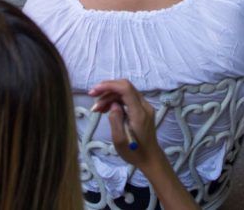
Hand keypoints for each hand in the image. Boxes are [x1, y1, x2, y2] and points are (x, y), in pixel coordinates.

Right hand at [90, 79, 196, 208]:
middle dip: (107, 90)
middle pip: (125, 87)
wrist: (150, 158)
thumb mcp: (119, 140)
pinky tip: (106, 108)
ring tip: (97, 109)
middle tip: (93, 101)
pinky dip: (115, 100)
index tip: (94, 91)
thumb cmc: (134, 152)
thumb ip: (115, 120)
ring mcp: (145, 106)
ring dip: (110, 96)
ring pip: (125, 91)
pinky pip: (128, 98)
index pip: (126, 89)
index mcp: (139, 113)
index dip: (109, 86)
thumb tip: (113, 104)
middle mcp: (144, 106)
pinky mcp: (142, 109)